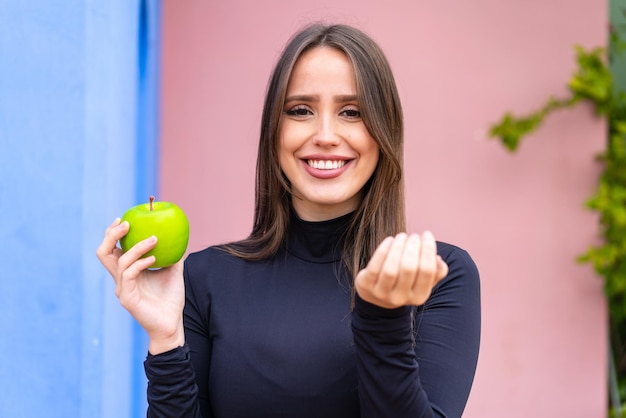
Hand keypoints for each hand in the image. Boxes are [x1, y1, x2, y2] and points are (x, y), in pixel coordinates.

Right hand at [96, 218, 185, 353]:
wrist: (171, 325)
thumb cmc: (171, 299)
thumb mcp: (173, 271)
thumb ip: (172, 254)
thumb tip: (178, 235)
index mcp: (128, 272)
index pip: (112, 249)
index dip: (113, 233)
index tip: (124, 218)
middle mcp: (121, 279)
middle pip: (104, 253)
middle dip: (112, 235)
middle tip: (127, 223)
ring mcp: (122, 289)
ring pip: (119, 261)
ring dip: (136, 247)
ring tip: (154, 239)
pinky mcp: (127, 298)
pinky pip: (129, 274)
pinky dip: (141, 263)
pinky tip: (154, 258)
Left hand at [354, 231, 447, 308]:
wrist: (376, 297)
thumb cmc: (404, 282)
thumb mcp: (421, 281)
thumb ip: (435, 272)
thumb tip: (438, 260)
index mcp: (419, 297)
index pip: (427, 271)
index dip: (428, 249)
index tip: (427, 234)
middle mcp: (401, 298)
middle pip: (409, 268)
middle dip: (413, 247)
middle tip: (414, 235)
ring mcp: (381, 294)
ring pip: (391, 268)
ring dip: (398, 247)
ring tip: (402, 236)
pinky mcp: (366, 286)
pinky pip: (374, 267)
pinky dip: (383, 251)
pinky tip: (389, 240)